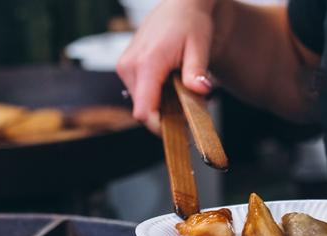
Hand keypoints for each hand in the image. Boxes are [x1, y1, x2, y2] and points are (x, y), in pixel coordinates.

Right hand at [117, 0, 220, 132]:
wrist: (180, 4)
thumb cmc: (191, 23)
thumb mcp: (199, 46)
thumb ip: (196, 71)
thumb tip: (201, 90)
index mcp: (147, 63)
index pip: (144, 111)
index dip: (160, 127)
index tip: (179, 131)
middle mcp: (129, 66)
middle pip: (143, 109)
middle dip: (165, 115)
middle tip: (190, 108)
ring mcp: (125, 67)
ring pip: (140, 102)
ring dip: (160, 104)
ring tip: (181, 90)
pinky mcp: (126, 67)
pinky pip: (139, 91)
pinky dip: (155, 94)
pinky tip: (170, 82)